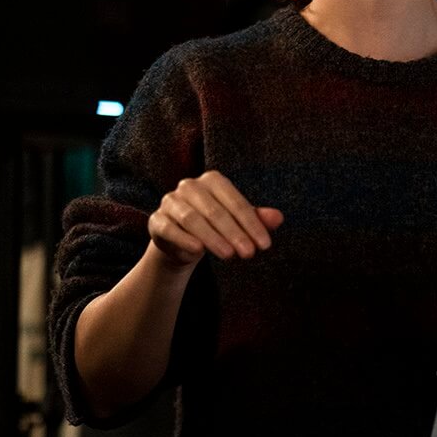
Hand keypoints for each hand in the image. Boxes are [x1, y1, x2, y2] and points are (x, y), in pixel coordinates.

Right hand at [146, 170, 283, 268]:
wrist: (182, 242)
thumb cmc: (215, 226)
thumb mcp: (237, 222)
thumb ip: (256, 219)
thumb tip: (278, 218)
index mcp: (212, 180)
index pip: (235, 202)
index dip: (251, 224)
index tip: (265, 245)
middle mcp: (189, 186)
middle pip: (215, 211)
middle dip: (234, 233)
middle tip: (249, 254)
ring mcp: (171, 201)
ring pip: (192, 219)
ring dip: (212, 238)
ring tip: (229, 256)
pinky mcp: (157, 220)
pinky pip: (170, 228)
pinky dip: (184, 239)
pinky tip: (198, 251)